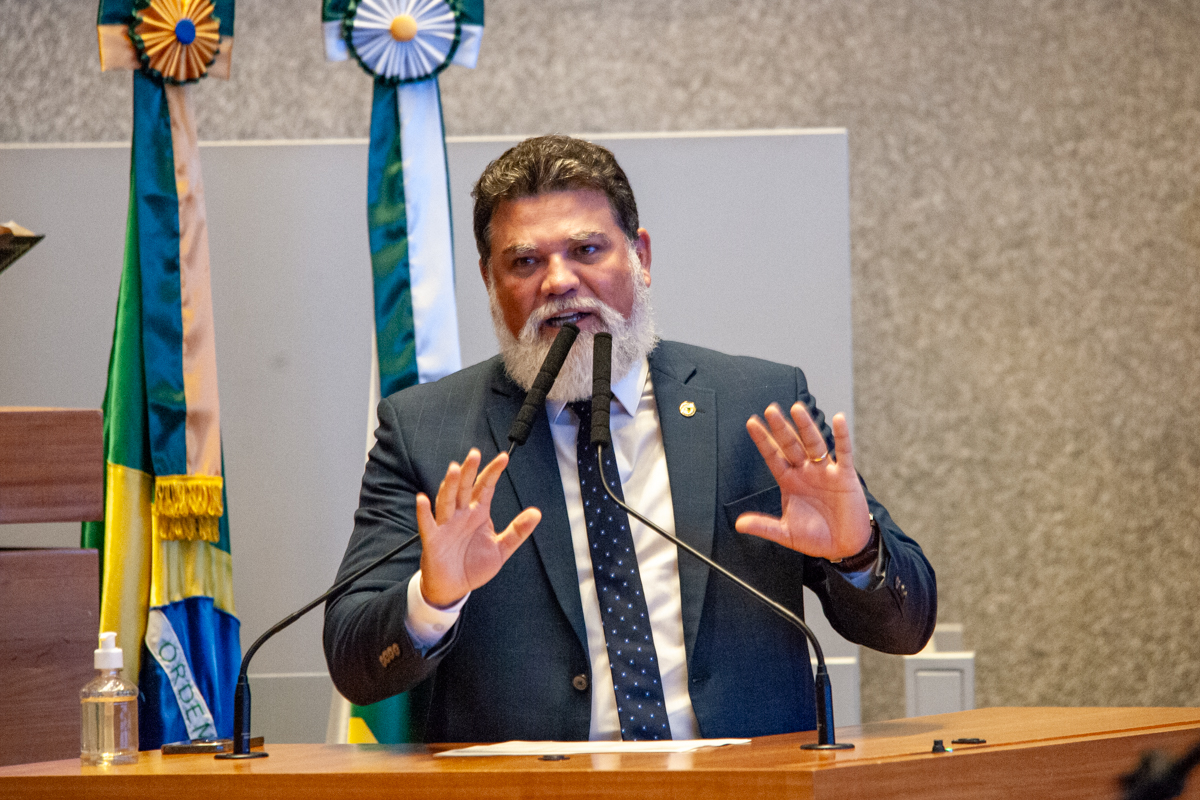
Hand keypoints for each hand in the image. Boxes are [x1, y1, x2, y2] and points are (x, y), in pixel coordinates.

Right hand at [415, 449, 541, 607]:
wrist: (454, 588)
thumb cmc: (474, 565)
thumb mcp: (501, 549)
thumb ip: (517, 532)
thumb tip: (537, 513)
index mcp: (478, 513)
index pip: (485, 487)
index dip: (493, 472)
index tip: (504, 458)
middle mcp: (461, 514)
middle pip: (464, 487)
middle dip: (469, 471)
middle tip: (475, 454)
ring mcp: (445, 525)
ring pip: (446, 500)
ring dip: (449, 485)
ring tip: (454, 469)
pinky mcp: (433, 540)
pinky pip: (427, 524)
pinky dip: (424, 512)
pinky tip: (422, 499)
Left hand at [735, 403, 871, 559]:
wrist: (844, 546)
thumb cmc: (815, 537)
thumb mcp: (786, 533)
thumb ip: (764, 526)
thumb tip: (738, 524)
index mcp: (790, 481)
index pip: (773, 457)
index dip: (763, 441)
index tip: (752, 423)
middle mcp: (806, 472)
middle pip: (791, 445)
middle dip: (781, 428)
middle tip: (770, 410)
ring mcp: (825, 471)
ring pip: (814, 443)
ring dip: (806, 426)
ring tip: (797, 409)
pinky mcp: (845, 475)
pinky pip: (844, 452)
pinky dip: (841, 436)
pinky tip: (838, 419)